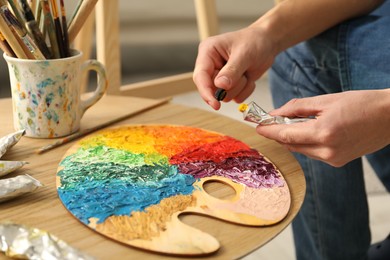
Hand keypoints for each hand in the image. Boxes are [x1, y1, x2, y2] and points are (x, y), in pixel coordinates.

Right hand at [193, 27, 275, 109]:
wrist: (267, 42)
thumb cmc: (254, 41)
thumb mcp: (244, 54)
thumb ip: (232, 70)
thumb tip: (220, 85)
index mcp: (208, 52)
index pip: (200, 76)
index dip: (206, 92)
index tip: (215, 104)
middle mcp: (211, 65)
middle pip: (211, 88)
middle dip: (230, 86)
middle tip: (243, 74)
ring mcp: (219, 76)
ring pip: (224, 95)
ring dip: (239, 87)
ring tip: (246, 72)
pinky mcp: (229, 85)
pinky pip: (234, 97)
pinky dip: (245, 90)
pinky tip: (248, 77)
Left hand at [256, 90, 389, 166]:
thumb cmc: (361, 103)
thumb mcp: (326, 100)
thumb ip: (297, 108)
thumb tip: (276, 114)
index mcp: (323, 133)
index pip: (286, 135)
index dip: (269, 131)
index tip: (257, 127)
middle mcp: (327, 151)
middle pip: (291, 144)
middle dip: (279, 133)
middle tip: (271, 121)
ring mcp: (333, 159)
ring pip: (301, 150)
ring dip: (292, 138)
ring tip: (293, 123)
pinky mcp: (338, 161)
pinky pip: (312, 153)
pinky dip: (306, 142)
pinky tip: (309, 131)